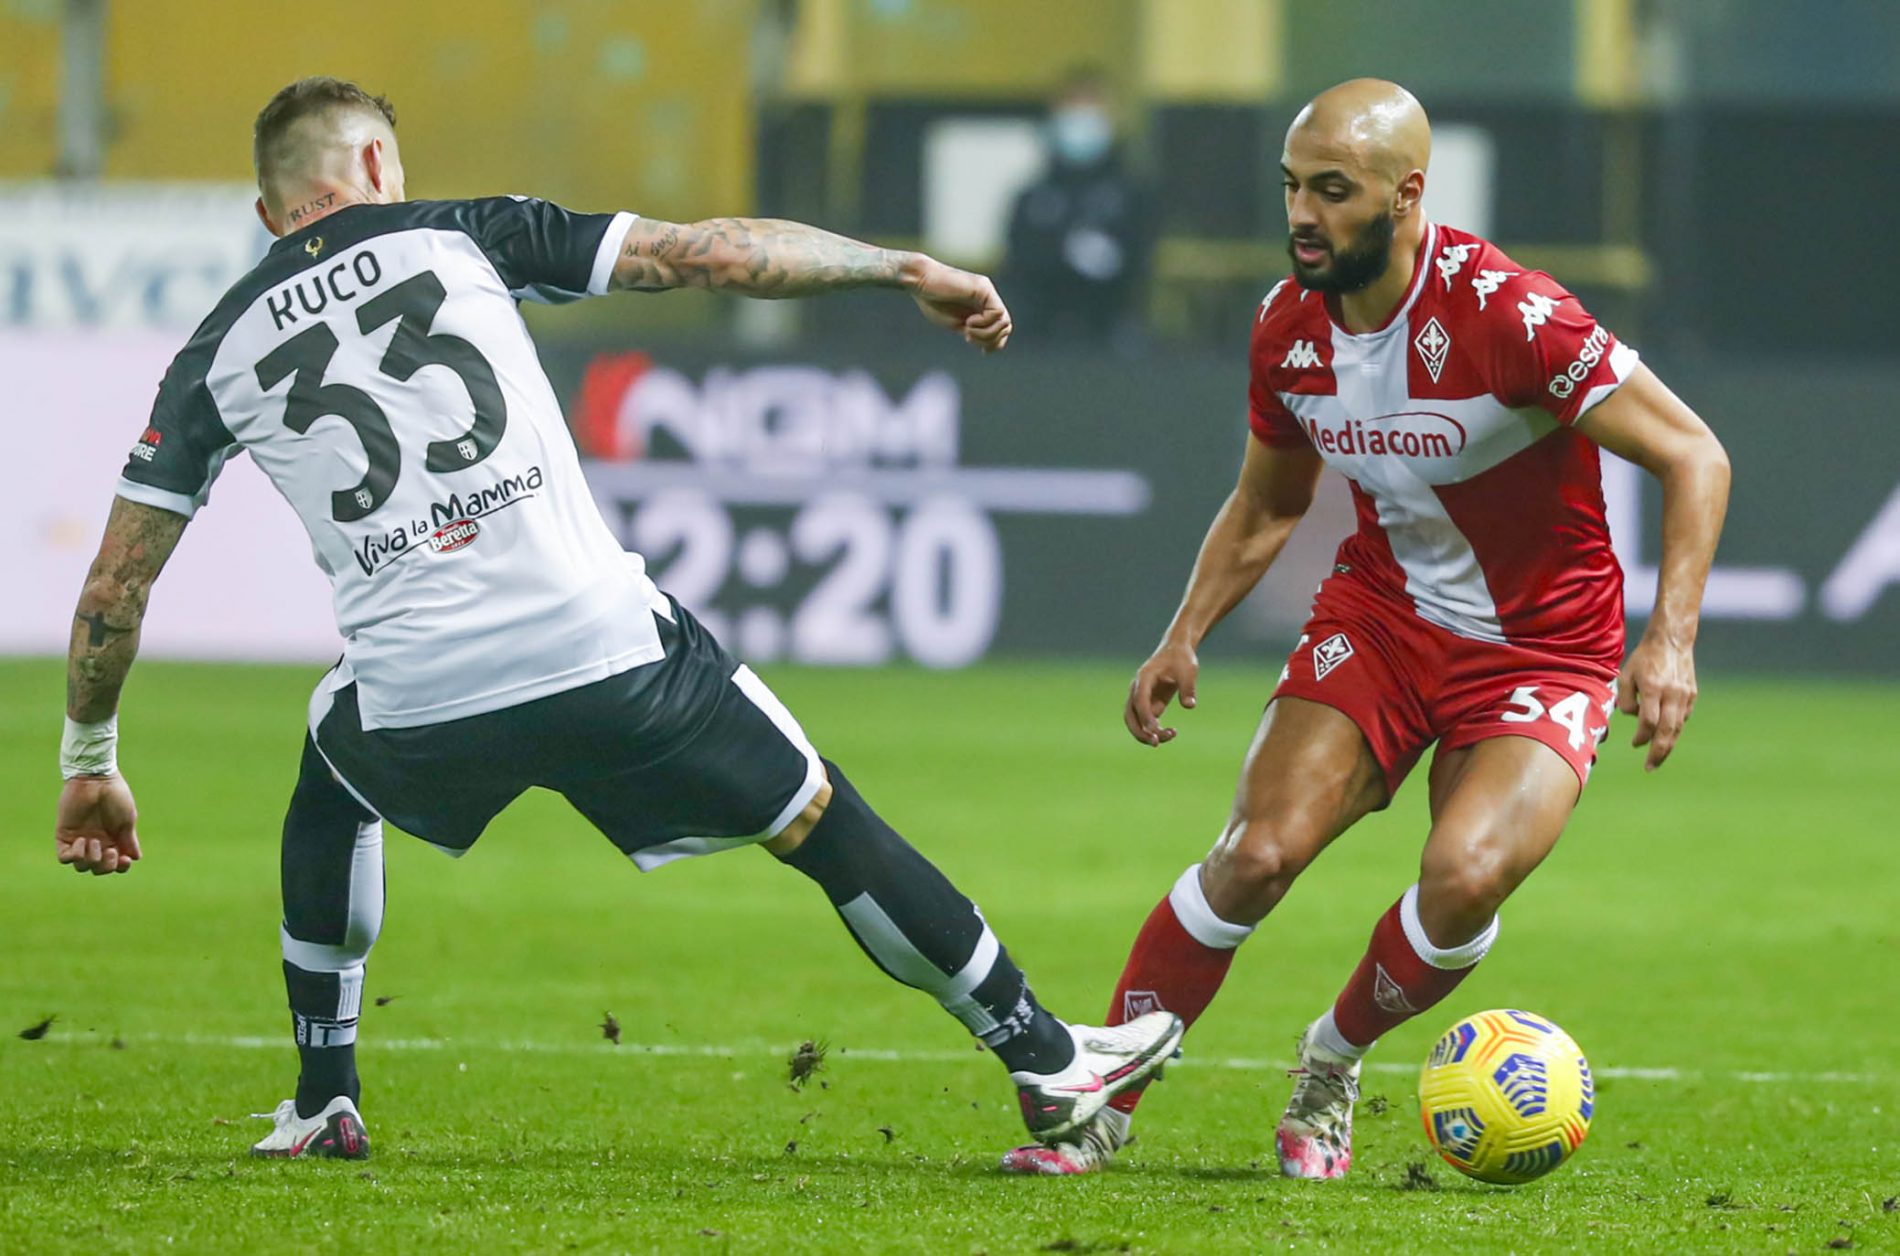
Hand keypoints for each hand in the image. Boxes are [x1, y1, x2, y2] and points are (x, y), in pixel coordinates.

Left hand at [55, 774, 141, 874]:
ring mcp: (79, 840)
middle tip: (110, 850)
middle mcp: (96, 842)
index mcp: (113, 840)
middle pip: (97, 869)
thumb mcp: (127, 820)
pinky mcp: (64, 835)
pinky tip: (81, 841)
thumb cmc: (116, 796)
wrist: (96, 780)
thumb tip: (135, 857)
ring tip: (93, 841)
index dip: (119, 867)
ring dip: (90, 859)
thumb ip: (128, 840)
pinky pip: (64, 858)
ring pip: (81, 866)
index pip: (115, 865)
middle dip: (105, 865)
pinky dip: (74, 855)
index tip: (124, 858)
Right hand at [907, 257, 1011, 352]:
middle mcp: (989, 298)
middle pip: (1006, 327)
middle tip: (968, 337)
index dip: (993, 342)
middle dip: (989, 340)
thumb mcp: (957, 323)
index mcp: (983, 306)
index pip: (1002, 329)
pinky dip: (983, 323)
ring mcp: (987, 292)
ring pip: (1004, 322)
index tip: (970, 341)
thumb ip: (974, 332)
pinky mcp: (983, 288)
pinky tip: (968, 321)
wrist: (920, 282)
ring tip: (967, 330)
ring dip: (986, 334)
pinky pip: (997, 313)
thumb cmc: (932, 301)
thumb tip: (991, 347)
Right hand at [1125, 640, 1199, 746]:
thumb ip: (1188, 688)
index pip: (1139, 700)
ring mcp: (1142, 697)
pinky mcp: (1150, 703)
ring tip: (1170, 737)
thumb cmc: (1182, 658)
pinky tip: (1172, 732)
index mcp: (1144, 677)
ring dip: (1146, 733)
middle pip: (1130, 714)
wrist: (1177, 650)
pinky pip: (1147, 720)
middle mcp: (1138, 688)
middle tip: (1156, 743)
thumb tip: (1189, 706)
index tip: (1155, 730)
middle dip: (1140, 731)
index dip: (1145, 716)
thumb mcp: (1188, 670)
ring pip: (1136, 720)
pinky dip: (1155, 729)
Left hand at [1616, 633, 1696, 771]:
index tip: (1635, 744)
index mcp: (1653, 687)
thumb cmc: (1643, 659)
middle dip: (1658, 752)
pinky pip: (1682, 718)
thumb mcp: (1625, 675)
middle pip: (1667, 730)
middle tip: (1649, 767)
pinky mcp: (1692, 694)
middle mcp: (1671, 693)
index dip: (1641, 736)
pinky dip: (1674, 729)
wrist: (1671, 641)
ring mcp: (1685, 694)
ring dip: (1668, 745)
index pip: (1648, 721)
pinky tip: (1666, 736)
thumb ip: (1625, 699)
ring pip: (1677, 727)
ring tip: (1657, 759)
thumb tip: (1634, 719)